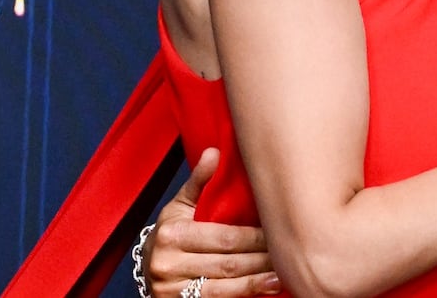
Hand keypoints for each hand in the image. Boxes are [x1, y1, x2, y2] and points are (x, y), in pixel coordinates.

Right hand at [146, 149, 280, 296]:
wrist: (146, 268)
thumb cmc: (171, 232)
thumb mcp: (180, 206)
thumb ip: (199, 181)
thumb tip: (215, 152)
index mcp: (173, 234)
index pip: (224, 237)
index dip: (255, 238)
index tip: (279, 232)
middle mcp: (169, 263)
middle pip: (228, 263)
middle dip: (261, 259)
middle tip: (289, 253)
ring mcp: (173, 289)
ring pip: (225, 287)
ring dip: (257, 281)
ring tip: (283, 275)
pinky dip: (244, 294)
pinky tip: (266, 289)